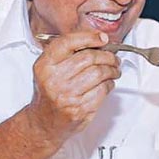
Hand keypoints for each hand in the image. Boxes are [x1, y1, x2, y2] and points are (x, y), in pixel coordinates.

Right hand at [26, 32, 120, 147]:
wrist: (45, 121)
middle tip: (114, 58)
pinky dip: (110, 85)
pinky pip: (103, 90)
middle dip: (107, 56)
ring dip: (112, 70)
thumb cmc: (51, 92)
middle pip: (89, 58)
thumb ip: (68, 53)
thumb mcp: (50, 69)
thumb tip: (98, 41)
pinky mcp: (80, 109)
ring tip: (114, 70)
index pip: (68, 43)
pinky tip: (107, 84)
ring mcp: (67, 95)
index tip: (103, 38)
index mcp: (45, 65)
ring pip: (99, 73)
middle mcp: (54, 79)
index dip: (89, 37)